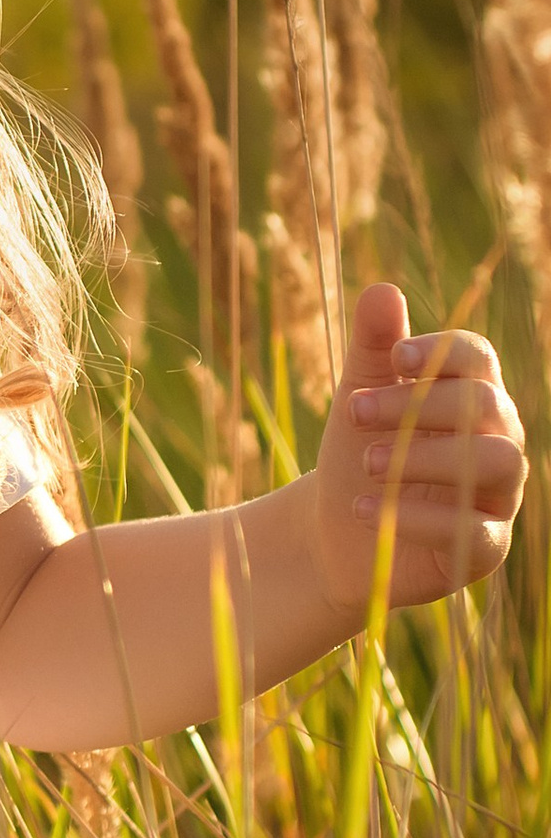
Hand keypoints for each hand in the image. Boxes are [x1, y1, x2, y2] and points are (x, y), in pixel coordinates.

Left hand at [312, 283, 527, 615]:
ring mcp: (499, 496)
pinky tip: (362, 507)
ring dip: (425, 456)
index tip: (395, 358)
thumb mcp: (358, 398)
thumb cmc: (359, 454)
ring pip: (495, 461)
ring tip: (365, 462)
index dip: (444, 352)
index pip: (478, 360)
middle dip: (418, 404)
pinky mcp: (486, 548)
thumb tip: (382, 290)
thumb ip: (372, 348)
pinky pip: (474, 530)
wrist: (338, 530)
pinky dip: (417, 516)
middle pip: (486, 405)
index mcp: (472, 396)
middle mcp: (498, 441)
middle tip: (354, 412)